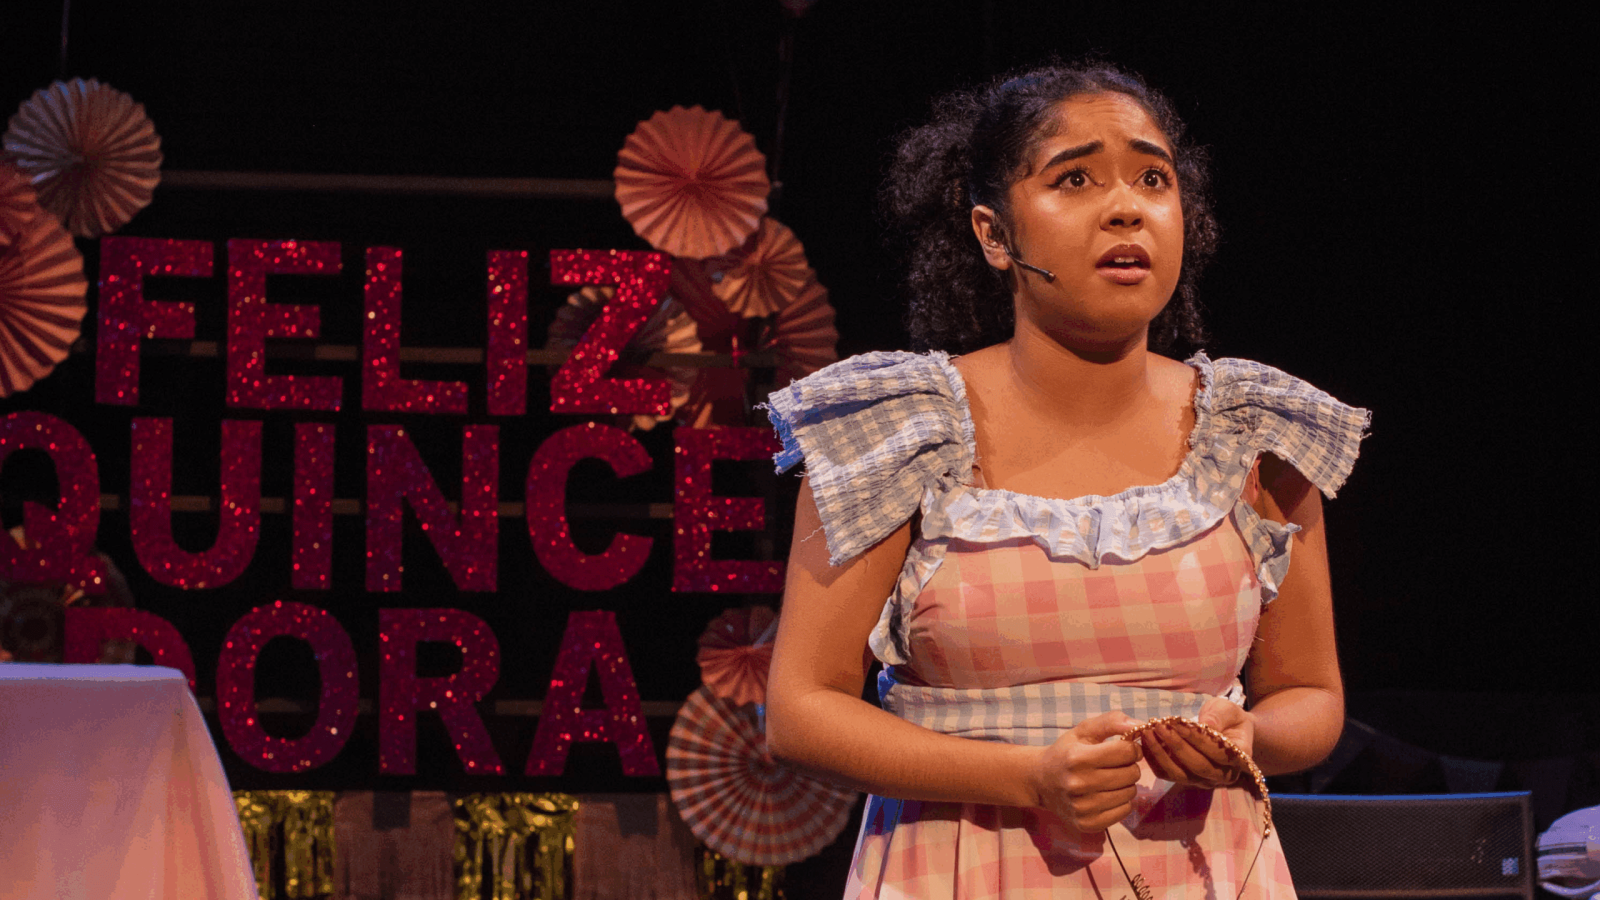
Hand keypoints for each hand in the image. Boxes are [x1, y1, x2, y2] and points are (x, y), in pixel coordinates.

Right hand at [1028, 711, 1143, 831]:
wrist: (1040, 781)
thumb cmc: (1066, 752)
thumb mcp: (1083, 730)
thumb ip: (1112, 721)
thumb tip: (1141, 725)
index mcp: (1078, 758)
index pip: (1127, 752)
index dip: (1130, 748)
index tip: (1122, 749)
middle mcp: (1079, 784)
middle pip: (1131, 774)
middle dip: (1129, 766)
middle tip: (1115, 765)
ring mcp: (1083, 807)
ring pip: (1130, 793)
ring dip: (1125, 784)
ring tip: (1110, 779)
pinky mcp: (1087, 823)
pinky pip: (1124, 811)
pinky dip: (1121, 802)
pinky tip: (1107, 794)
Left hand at [1139, 698, 1254, 789]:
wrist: (1229, 731)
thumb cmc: (1229, 719)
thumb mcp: (1229, 710)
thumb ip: (1219, 716)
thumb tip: (1206, 725)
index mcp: (1240, 758)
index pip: (1218, 753)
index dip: (1197, 739)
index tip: (1179, 724)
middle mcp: (1224, 775)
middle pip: (1198, 767)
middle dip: (1176, 746)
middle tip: (1158, 726)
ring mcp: (1204, 781)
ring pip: (1180, 775)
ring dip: (1161, 754)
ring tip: (1148, 733)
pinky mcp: (1187, 781)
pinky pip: (1167, 775)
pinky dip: (1154, 761)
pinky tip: (1145, 743)